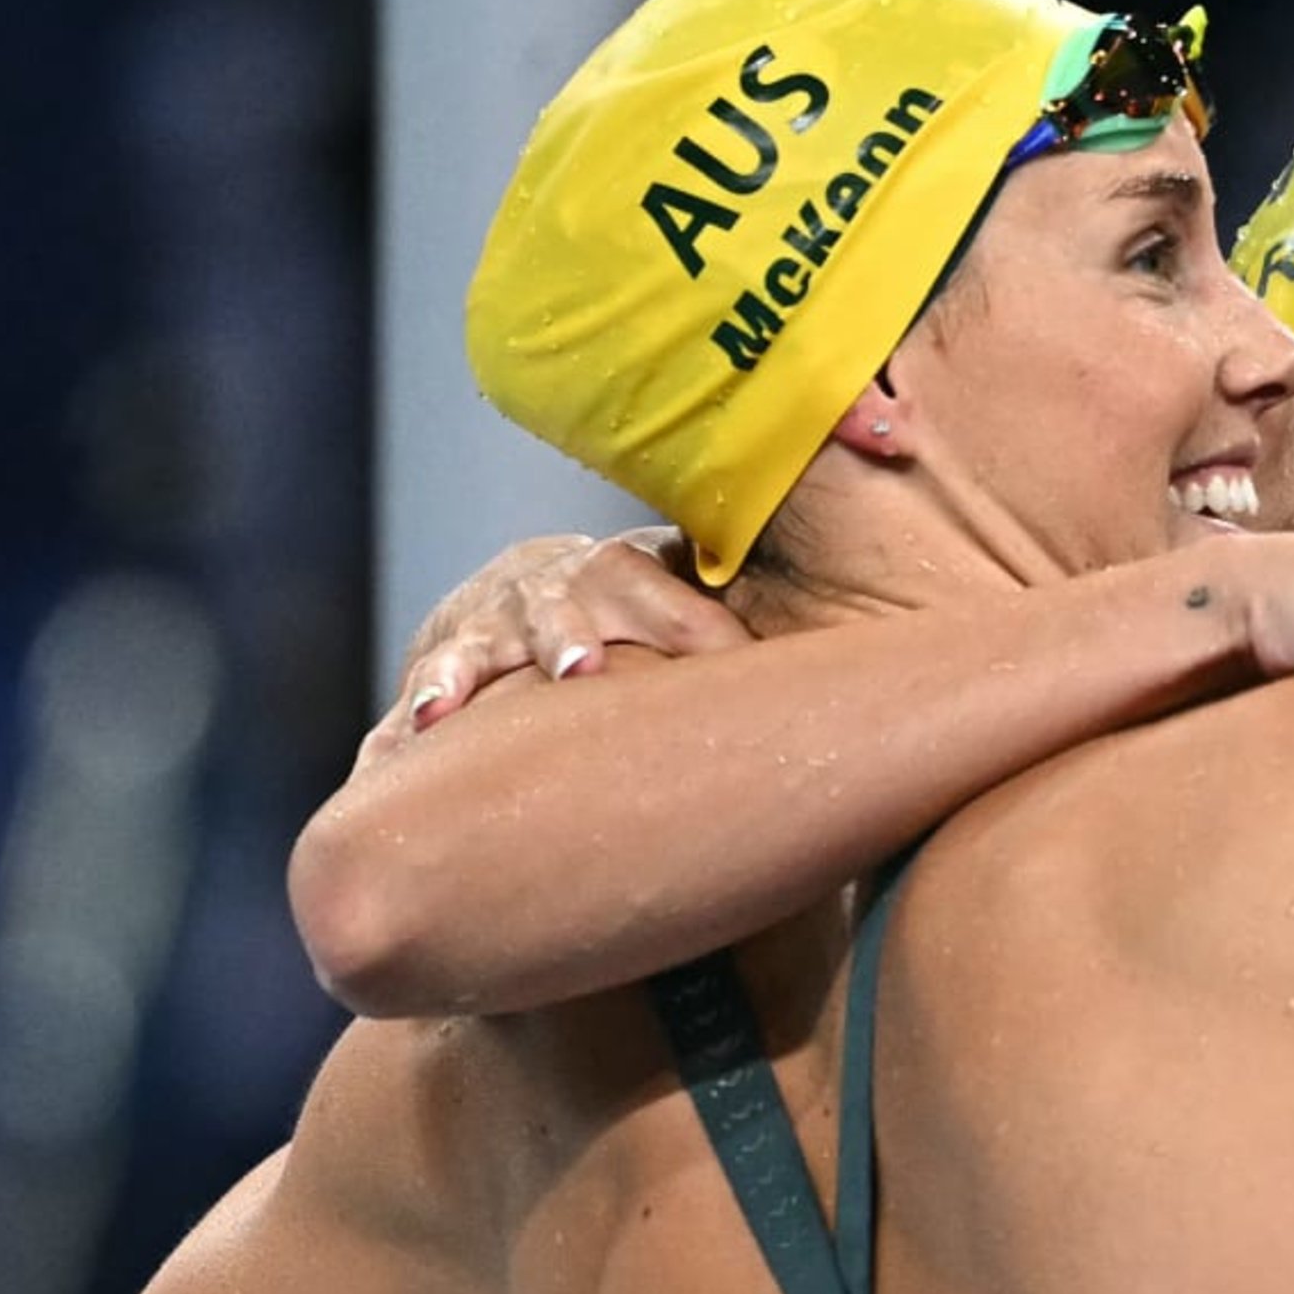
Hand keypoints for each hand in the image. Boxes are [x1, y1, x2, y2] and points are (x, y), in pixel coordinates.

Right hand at [377, 528, 750, 743]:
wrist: (541, 606)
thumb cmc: (655, 633)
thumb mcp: (703, 621)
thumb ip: (766, 638)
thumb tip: (889, 555)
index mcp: (634, 570)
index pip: (664, 581)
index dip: (689, 622)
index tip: (720, 661)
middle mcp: (561, 582)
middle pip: (573, 593)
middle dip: (576, 631)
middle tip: (582, 672)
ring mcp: (495, 615)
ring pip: (484, 631)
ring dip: (469, 669)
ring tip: (448, 708)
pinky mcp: (446, 656)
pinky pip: (427, 681)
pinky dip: (417, 708)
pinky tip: (404, 738)